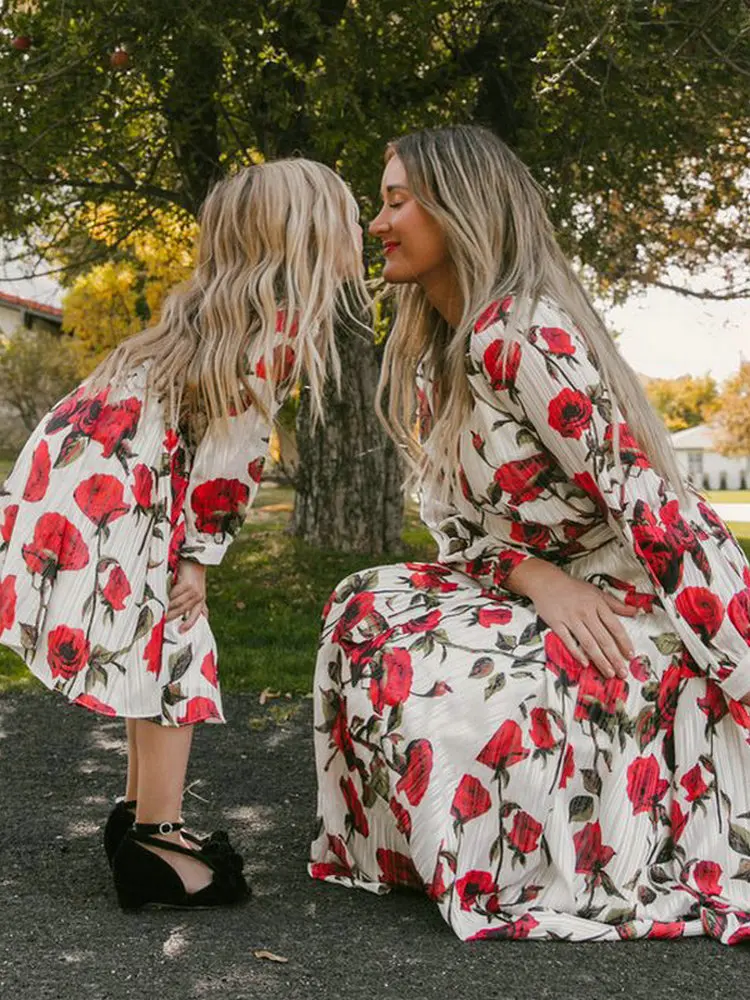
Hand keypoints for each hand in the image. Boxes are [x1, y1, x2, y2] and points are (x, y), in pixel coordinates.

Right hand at [166, 559, 207, 633]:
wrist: (195, 559)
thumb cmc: (194, 576)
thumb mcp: (197, 591)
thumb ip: (197, 604)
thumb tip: (204, 617)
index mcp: (201, 600)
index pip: (195, 615)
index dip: (189, 624)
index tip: (181, 631)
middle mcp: (199, 596)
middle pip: (182, 610)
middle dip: (171, 615)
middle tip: (161, 619)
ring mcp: (194, 590)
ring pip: (178, 602)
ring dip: (167, 606)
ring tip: (158, 609)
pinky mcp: (187, 584)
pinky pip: (175, 593)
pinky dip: (168, 596)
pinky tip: (162, 596)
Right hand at [506, 558, 636, 679]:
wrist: (546, 581)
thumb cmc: (573, 588)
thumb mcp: (597, 592)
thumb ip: (616, 604)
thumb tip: (635, 611)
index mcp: (597, 604)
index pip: (615, 626)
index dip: (624, 642)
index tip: (630, 655)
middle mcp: (586, 612)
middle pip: (603, 639)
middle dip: (614, 657)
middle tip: (622, 672)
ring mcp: (571, 619)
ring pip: (588, 643)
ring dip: (600, 660)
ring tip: (608, 672)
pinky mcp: (556, 624)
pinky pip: (568, 641)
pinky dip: (577, 653)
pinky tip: (585, 663)